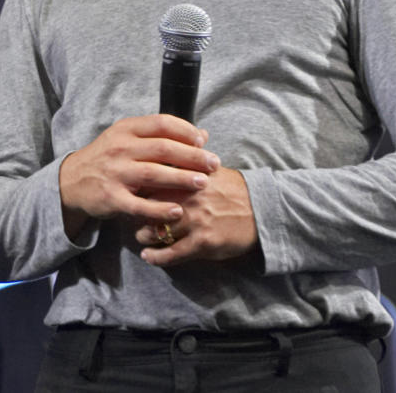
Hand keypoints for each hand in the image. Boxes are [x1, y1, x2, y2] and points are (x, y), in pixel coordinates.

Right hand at [58, 114, 219, 239]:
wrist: (71, 181)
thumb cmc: (107, 158)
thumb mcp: (127, 138)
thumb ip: (160, 135)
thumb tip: (203, 135)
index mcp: (126, 130)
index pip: (162, 124)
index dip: (186, 131)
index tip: (204, 142)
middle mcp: (120, 148)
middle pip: (163, 148)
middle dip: (193, 156)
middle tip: (214, 164)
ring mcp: (115, 173)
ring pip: (154, 174)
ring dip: (182, 178)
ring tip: (203, 183)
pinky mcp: (112, 198)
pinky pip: (140, 205)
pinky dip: (160, 209)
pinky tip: (178, 211)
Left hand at [134, 167, 257, 266]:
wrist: (263, 211)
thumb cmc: (235, 189)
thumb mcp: (211, 169)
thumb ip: (190, 158)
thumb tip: (186, 139)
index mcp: (187, 178)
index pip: (150, 182)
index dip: (138, 190)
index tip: (132, 193)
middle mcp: (187, 198)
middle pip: (148, 208)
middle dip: (137, 215)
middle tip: (134, 218)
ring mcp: (194, 221)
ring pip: (156, 232)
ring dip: (144, 237)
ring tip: (141, 237)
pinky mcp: (202, 243)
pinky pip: (171, 253)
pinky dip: (156, 257)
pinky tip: (149, 257)